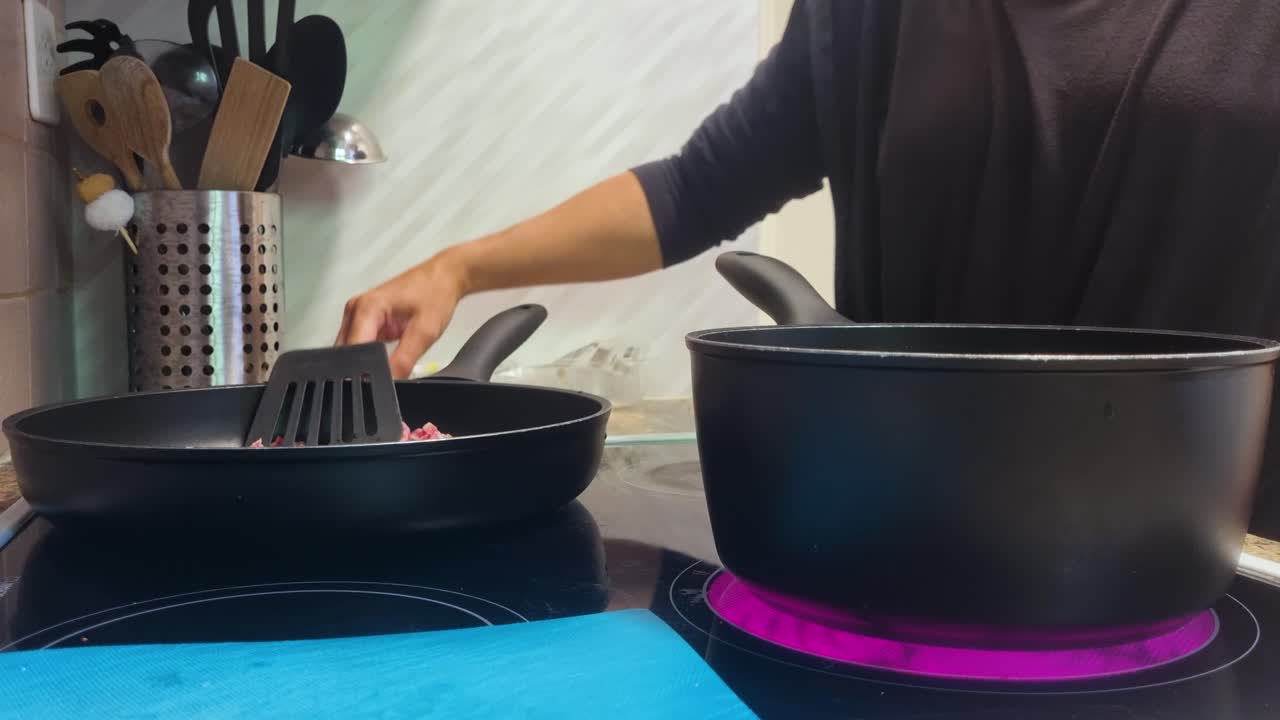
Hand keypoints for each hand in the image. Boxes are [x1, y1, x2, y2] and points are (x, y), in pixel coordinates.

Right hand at [335, 255, 467, 377]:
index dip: (361, 371)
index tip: (374, 386)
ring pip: (349, 351)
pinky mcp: (364, 320)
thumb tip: (390, 383)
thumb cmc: (435, 295)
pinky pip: (358, 345)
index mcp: (366, 308)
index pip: (352, 351)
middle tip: (380, 381)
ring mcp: (357, 314)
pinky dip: (368, 357)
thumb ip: (404, 360)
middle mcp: (355, 310)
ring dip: (363, 364)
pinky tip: (382, 362)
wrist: (444, 276)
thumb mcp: (425, 332)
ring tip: (383, 371)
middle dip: (360, 370)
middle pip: (345, 352)